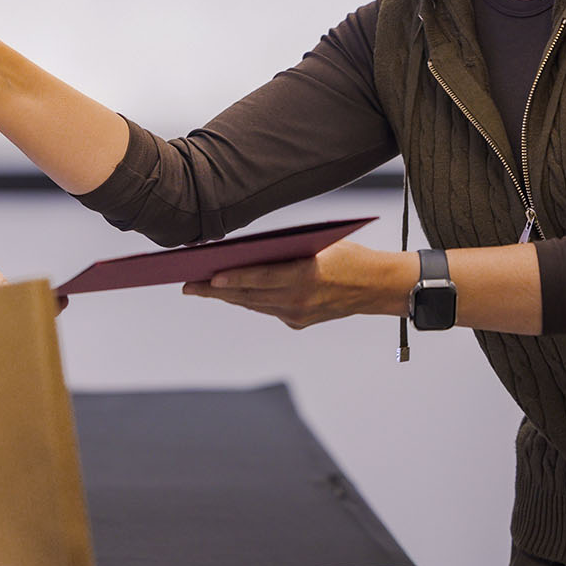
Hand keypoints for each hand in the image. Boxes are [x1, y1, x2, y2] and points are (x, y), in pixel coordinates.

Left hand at [182, 239, 391, 329]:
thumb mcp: (320, 244)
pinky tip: (231, 292)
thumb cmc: (349, 256)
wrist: (378, 287)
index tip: (208, 279)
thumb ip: (286, 250)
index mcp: (304, 277)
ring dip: (228, 296)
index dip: (232, 279)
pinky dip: (249, 299)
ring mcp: (297, 315)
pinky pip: (266, 308)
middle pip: (248, 295)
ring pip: (253, 304)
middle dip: (215, 291)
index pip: (260, 278)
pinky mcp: (298, 322)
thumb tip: (250, 250)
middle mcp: (298, 301)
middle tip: (188, 286)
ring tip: (201, 289)